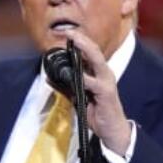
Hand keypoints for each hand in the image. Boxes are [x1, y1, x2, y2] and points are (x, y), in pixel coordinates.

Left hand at [54, 27, 130, 155]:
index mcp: (98, 73)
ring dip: (86, 50)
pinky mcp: (106, 93)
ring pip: (97, 62)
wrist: (113, 130)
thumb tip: (50, 78)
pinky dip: (85, 78)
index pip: (89, 53)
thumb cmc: (97, 112)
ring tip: (75, 42)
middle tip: (70, 31)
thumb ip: (67, 87)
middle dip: (82, 40)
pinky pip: (94, 83)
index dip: (79, 41)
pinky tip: (77, 74)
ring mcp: (106, 83)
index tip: (67, 32)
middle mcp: (104, 74)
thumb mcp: (79, 97)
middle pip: (94, 52)